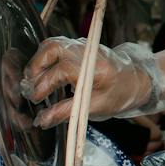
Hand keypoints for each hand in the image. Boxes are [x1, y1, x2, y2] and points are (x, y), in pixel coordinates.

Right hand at [25, 39, 164, 126]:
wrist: (134, 80)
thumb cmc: (118, 94)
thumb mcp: (95, 107)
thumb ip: (67, 112)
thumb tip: (42, 120)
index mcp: (96, 67)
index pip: (64, 69)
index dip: (45, 83)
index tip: (35, 98)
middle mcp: (88, 51)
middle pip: (53, 48)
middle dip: (36, 66)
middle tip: (30, 87)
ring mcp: (83, 45)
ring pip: (52, 44)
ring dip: (38, 61)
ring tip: (33, 82)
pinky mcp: (78, 46)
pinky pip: (56, 46)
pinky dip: (45, 59)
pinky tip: (42, 75)